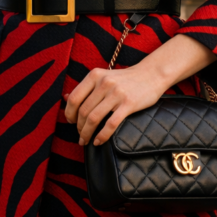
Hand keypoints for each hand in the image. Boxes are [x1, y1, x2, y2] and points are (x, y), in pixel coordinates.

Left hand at [64, 32, 214, 146]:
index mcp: (95, 75)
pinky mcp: (128, 104)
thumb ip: (86, 88)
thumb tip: (65, 98)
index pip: (74, 98)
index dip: (69, 113)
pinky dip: (101, 136)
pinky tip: (98, 141)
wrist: (151, 75)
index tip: (70, 122)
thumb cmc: (125, 79)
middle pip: (83, 111)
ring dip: (86, 134)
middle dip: (78, 127)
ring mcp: (116, 93)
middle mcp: (104, 83)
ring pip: (93, 119)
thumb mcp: (104, 77)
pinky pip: (110, 124)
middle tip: (80, 135)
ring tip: (86, 140)